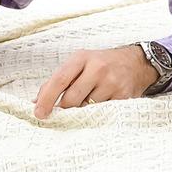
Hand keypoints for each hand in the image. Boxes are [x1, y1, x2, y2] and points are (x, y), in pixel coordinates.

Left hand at [34, 45, 156, 118]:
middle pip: (71, 98)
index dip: (46, 99)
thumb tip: (37, 103)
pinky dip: (97, 113)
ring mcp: (112, 82)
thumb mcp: (78, 64)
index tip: (39, 114)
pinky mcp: (123, 96)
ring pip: (86, 108)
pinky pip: (102, 112)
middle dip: (65, 109)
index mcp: (81, 58)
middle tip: (66, 111)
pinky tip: (100, 104)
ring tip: (88, 101)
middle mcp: (97, 68)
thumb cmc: (100, 64)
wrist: (134, 63)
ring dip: (82, 111)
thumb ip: (57, 81)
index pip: (59, 80)